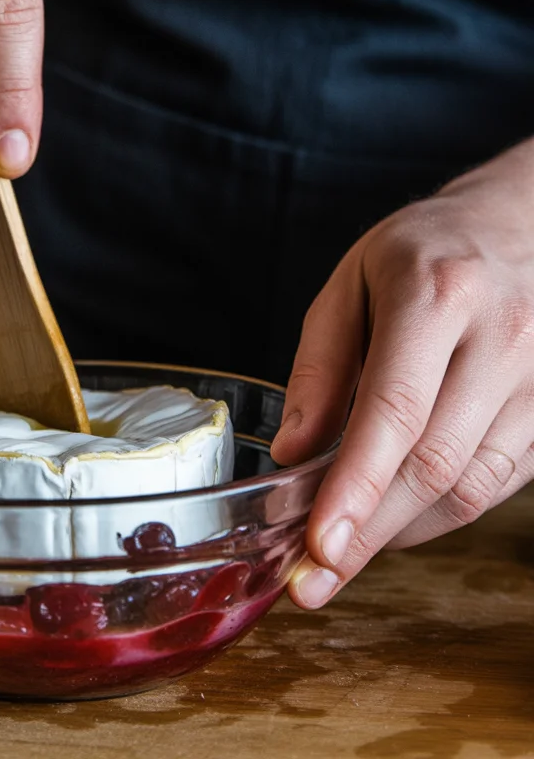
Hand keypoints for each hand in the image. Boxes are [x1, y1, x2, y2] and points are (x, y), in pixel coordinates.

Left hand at [271, 139, 533, 607]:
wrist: (521, 225)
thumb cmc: (424, 250)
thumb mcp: (351, 282)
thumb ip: (320, 366)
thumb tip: (294, 455)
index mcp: (437, 294)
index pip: (395, 408)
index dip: (356, 485)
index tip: (318, 545)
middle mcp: (500, 338)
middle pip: (433, 463)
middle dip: (369, 533)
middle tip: (312, 580)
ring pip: (469, 487)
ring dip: (401, 533)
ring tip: (343, 554)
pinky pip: (496, 484)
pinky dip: (439, 514)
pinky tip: (395, 519)